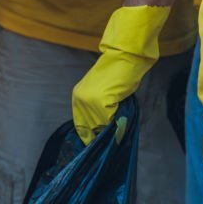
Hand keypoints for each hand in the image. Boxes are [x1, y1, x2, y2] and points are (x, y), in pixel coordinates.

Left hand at [72, 5, 171, 143]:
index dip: (89, 136)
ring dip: (109, 131)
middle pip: (88, 129)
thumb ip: (99, 109)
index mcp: (78, 97)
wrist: (124, 58)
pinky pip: (109, 122)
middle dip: (99, 136)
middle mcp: (80, 100)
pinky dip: (116, 124)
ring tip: (117, 130)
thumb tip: (102, 130)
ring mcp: (89, 102)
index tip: (97, 145)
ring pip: (99, 127)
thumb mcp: (102, 93)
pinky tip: (121, 119)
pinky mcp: (102, 103)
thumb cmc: (118, 74)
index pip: (80, 125)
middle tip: (110, 142)